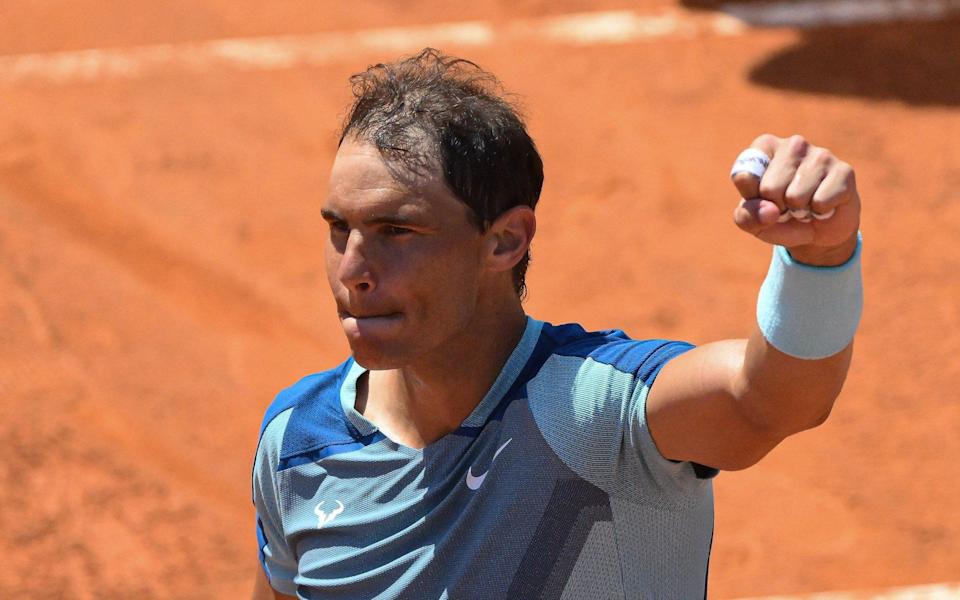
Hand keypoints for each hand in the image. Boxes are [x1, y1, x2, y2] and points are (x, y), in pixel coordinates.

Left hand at [731, 134, 860, 265]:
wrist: (819, 231)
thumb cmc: (779, 216)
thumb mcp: (752, 221)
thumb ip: (747, 217)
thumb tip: (770, 211)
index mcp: (765, 146)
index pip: (744, 176)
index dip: (752, 199)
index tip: (762, 197)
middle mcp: (793, 144)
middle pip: (769, 188)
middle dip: (776, 206)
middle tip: (787, 204)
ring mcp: (821, 155)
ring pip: (795, 196)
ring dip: (799, 211)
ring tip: (805, 204)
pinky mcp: (844, 171)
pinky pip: (821, 202)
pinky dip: (820, 212)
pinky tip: (824, 205)